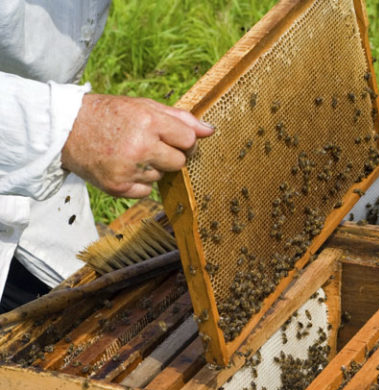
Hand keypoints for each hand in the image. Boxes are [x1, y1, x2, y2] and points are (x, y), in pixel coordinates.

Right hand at [61, 94, 214, 197]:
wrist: (65, 129)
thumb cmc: (110, 115)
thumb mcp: (143, 106)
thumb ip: (179, 118)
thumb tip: (210, 130)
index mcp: (148, 121)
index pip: (189, 140)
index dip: (183, 140)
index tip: (172, 138)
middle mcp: (140, 146)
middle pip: (179, 162)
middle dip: (170, 155)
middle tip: (149, 145)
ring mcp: (128, 169)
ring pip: (162, 176)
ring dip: (152, 167)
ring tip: (129, 153)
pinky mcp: (118, 187)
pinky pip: (147, 191)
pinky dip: (138, 182)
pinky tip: (123, 167)